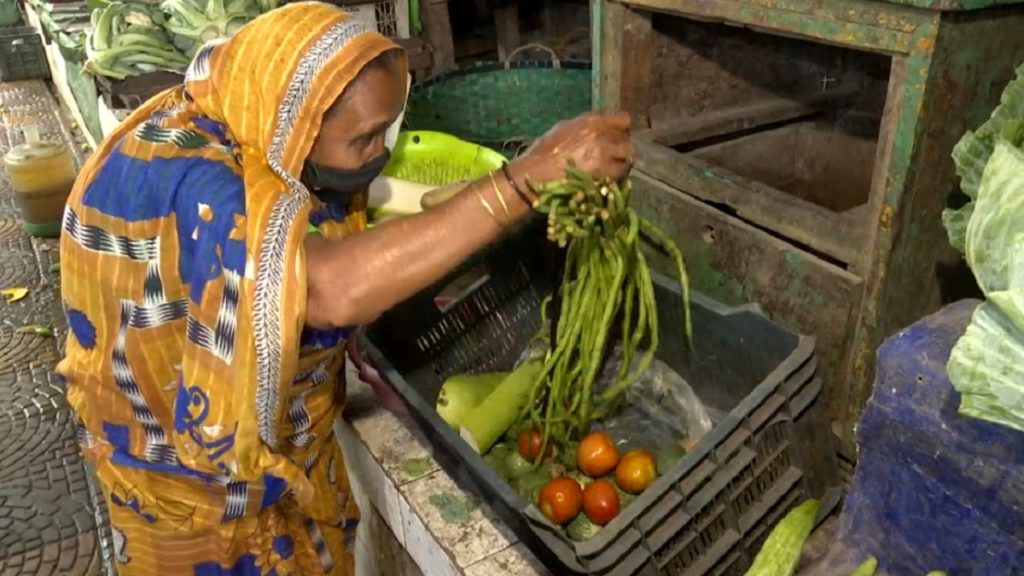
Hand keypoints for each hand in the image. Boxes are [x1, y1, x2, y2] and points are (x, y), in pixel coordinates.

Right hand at [509, 111, 633, 187]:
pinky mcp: (603, 176)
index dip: (621, 130)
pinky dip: (615, 178)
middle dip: (620, 149)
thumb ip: (585, 127)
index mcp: (590, 122)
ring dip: (620, 165)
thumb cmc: (542, 153)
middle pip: (627, 141)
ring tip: (608, 170)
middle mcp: (600, 136)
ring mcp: (603, 156)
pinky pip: (620, 176)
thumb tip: (599, 128)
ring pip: (627, 159)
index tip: (616, 137)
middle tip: (611, 158)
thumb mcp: (562, 129)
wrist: (532, 177)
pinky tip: (604, 180)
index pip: (623, 119)